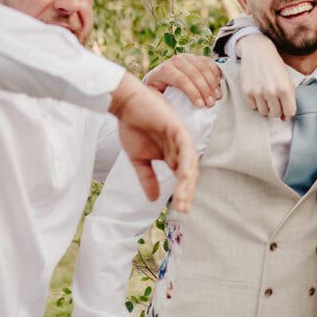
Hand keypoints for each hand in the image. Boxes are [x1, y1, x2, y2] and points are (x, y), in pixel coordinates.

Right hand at [109, 74, 198, 212]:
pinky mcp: (178, 128)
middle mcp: (181, 149)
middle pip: (190, 174)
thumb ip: (147, 178)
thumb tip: (153, 199)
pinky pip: (186, 148)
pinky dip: (186, 162)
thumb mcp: (138, 160)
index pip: (183, 178)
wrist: (126, 106)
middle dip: (186, 192)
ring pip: (190, 164)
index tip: (180, 210)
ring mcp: (181, 138)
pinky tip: (185, 176)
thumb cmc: (133, 128)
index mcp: (173, 156)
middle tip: (183, 209)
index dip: (183, 193)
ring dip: (187, 182)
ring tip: (183, 199)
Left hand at [144, 53, 222, 107]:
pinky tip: (218, 84)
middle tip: (211, 103)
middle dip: (205, 90)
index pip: (181, 80)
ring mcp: (187, 57)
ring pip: (204, 67)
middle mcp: (176, 60)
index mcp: (164, 70)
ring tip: (217, 96)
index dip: (193, 92)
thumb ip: (161, 100)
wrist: (159, 78)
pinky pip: (209, 63)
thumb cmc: (158, 90)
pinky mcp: (196, 57)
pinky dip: (216, 73)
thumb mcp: (154, 96)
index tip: (200, 105)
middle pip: (195, 74)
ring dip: (213, 83)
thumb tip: (173, 110)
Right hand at [238, 34, 295, 118]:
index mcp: (285, 88)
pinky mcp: (246, 92)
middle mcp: (272, 91)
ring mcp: (258, 92)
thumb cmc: (275, 66)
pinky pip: (253, 107)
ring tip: (266, 95)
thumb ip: (289, 99)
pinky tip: (258, 91)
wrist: (258, 51)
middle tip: (275, 99)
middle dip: (277, 109)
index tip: (285, 106)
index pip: (290, 112)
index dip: (288, 110)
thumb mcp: (287, 80)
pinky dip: (256, 102)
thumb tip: (285, 119)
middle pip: (276, 114)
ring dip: (266, 106)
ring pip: (264, 112)